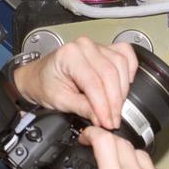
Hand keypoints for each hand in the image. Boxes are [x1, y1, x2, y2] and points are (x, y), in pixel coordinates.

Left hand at [12, 38, 136, 129]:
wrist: (38, 76)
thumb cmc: (44, 84)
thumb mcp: (60, 101)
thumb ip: (83, 108)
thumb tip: (102, 118)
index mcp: (70, 55)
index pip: (94, 83)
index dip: (104, 106)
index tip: (108, 122)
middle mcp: (84, 46)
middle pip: (110, 74)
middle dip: (114, 102)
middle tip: (113, 121)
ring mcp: (96, 46)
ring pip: (121, 66)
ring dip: (122, 90)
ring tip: (115, 108)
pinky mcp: (105, 49)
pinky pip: (125, 55)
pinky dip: (129, 70)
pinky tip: (125, 84)